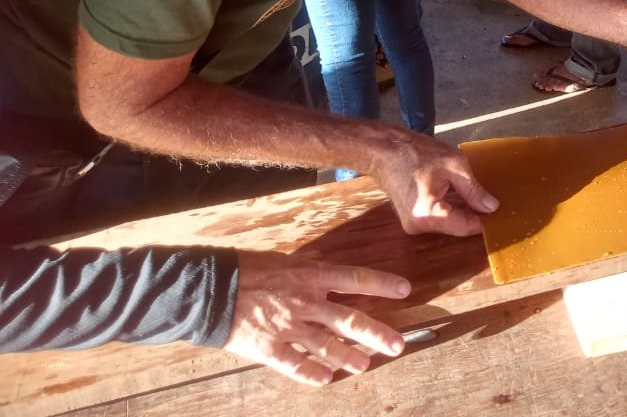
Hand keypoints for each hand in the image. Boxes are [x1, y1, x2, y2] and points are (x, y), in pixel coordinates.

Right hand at [224, 252, 410, 385]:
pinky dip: (312, 372)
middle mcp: (305, 302)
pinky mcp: (269, 348)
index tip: (404, 289)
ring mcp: (288, 327)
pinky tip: (326, 378)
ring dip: (349, 357)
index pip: (355, 278)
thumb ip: (309, 272)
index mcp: (310, 275)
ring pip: (327, 346)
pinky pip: (296, 364)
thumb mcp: (284, 261)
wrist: (209, 287)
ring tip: (364, 365)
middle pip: (349, 321)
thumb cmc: (246, 268)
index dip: (381, 284)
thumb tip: (330, 277)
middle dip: (376, 334)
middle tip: (396, 346)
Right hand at [370, 133, 498, 235]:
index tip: (503, 214)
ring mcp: (414, 224)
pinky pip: (438, 217)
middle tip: (496, 202)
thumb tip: (492, 207)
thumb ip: (473, 189)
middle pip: (458, 226)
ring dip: (464, 210)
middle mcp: (420, 226)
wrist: (382, 150)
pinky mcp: (412, 218)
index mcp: (430, 214)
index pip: (467, 226)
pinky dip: (451, 207)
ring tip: (480, 195)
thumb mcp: (453, 165)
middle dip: (476, 215)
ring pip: (449, 222)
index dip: (486, 220)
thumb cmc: (415, 153)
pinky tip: (462, 195)